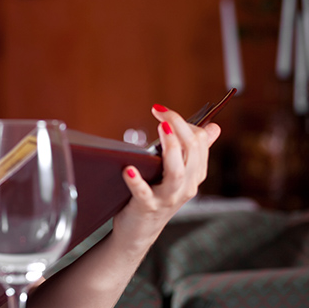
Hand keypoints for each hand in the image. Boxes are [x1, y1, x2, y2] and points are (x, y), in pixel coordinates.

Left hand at [114, 104, 221, 250]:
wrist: (139, 232)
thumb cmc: (156, 196)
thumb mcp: (176, 173)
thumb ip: (192, 151)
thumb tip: (214, 127)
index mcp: (194, 174)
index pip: (199, 143)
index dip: (183, 123)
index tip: (163, 112)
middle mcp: (186, 186)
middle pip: (191, 151)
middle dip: (177, 126)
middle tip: (160, 111)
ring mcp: (168, 198)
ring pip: (176, 172)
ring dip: (171, 148)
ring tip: (161, 129)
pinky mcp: (147, 208)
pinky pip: (144, 193)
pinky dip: (137, 181)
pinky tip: (128, 169)